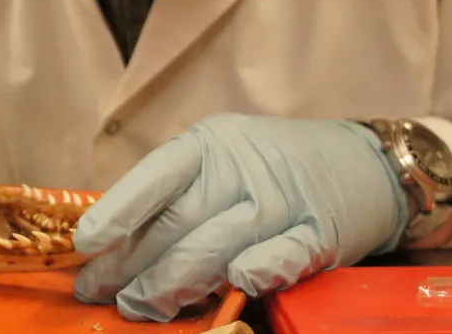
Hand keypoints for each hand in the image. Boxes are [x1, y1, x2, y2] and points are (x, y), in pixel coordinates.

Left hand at [72, 113, 408, 321]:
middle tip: (99, 292)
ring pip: (217, 244)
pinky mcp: (319, 234)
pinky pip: (283, 254)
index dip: (118, 209)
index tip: (86, 242)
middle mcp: (244, 168)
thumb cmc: (274, 168)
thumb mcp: (223, 162)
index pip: (156, 175)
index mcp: (211, 145)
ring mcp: (284, 200)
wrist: (366, 164)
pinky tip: (234, 283)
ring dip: (172, 282)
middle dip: (131, 262)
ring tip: (138, 306)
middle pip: (178, 220)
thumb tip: (114, 243)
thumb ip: (178, 196)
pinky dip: (259, 269)